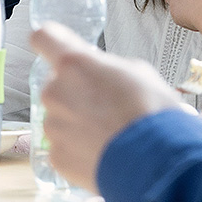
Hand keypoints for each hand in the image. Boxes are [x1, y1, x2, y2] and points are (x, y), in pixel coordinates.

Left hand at [31, 23, 183, 191]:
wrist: (158, 164)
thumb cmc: (153, 115)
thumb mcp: (138, 73)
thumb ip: (108, 68)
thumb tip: (103, 74)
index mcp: (73, 64)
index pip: (44, 37)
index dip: (52, 42)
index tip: (58, 46)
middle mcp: (55, 92)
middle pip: (56, 84)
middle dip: (75, 92)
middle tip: (105, 106)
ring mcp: (53, 126)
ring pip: (59, 118)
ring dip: (77, 123)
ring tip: (109, 135)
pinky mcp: (56, 156)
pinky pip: (63, 147)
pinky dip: (79, 150)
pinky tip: (104, 154)